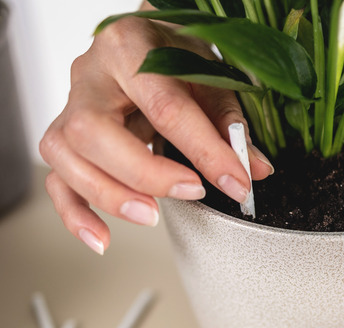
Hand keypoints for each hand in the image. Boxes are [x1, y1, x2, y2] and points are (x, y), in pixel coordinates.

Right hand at [40, 16, 273, 253]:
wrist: (150, 39)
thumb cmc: (177, 52)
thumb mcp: (211, 75)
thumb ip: (231, 123)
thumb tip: (254, 169)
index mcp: (130, 47)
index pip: (164, 105)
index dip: (204, 150)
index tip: (235, 182)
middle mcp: (90, 74)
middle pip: (93, 131)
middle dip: (144, 173)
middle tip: (191, 191)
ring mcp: (71, 104)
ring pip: (65, 155)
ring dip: (108, 194)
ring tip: (149, 215)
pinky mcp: (65, 136)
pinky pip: (56, 179)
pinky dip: (77, 214)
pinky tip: (102, 238)